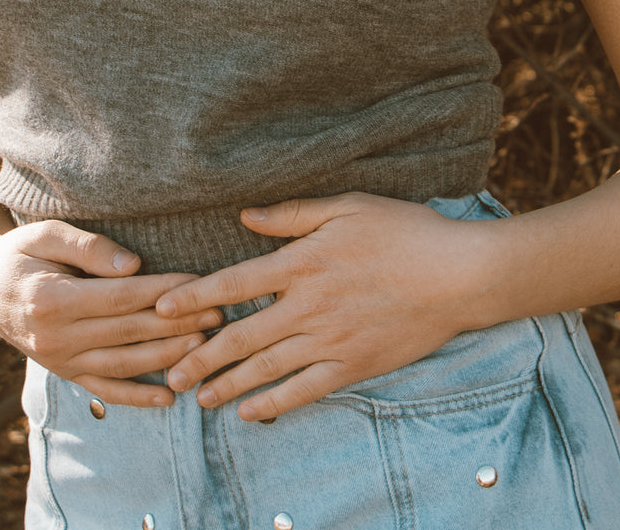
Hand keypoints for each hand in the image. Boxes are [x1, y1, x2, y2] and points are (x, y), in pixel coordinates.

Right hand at [0, 220, 223, 406]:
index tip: (198, 284)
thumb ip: (89, 247)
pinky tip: (168, 398)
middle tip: (218, 315)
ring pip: (122, 364)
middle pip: (128, 332)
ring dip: (166, 358)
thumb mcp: (46, 233)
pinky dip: (137, 397)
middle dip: (176, 324)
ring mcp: (60, 360)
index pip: (121, 297)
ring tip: (205, 348)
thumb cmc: (21, 250)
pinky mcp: (64, 373)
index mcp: (53, 299)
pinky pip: (104, 390)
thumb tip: (133, 266)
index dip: (162, 292)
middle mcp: (55, 337)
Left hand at [155, 193, 495, 420]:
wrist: (457, 274)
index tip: (161, 309)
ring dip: (227, 384)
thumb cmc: (404, 230)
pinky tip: (251, 414)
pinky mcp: (354, 364)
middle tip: (166, 371)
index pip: (234, 283)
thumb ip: (293, 214)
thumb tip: (246, 216)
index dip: (194, 297)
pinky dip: (274, 404)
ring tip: (197, 398)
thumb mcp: (348, 206)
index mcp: (303, 262)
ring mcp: (331, 339)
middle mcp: (309, 306)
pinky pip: (305, 390)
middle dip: (199, 355)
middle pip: (241, 336)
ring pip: (267, 368)